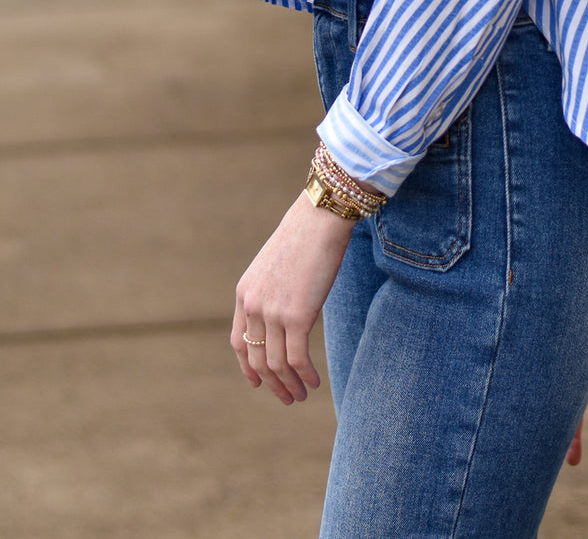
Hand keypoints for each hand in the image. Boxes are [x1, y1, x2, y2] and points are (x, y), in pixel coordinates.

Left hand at [230, 192, 354, 404]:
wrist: (320, 218)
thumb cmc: (304, 236)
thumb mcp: (275, 265)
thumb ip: (270, 292)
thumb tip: (282, 312)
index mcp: (244, 293)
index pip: (239, 342)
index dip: (247, 368)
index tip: (257, 383)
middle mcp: (253, 306)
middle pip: (256, 360)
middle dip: (271, 384)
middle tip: (287, 398)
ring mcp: (273, 313)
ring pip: (276, 364)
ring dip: (288, 385)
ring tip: (301, 396)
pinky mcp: (297, 316)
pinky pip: (297, 358)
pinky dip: (304, 376)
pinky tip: (314, 383)